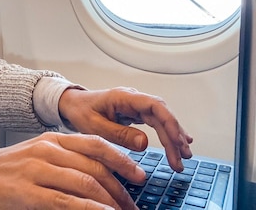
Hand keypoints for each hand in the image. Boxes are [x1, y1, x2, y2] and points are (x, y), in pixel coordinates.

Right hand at [0, 131, 144, 209]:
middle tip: (133, 204)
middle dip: (121, 188)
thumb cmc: (2, 170)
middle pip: (96, 166)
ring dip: (111, 202)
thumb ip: (63, 161)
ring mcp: (39, 171)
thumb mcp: (34, 154)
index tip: (139, 175)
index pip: (96, 144)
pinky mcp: (31, 194)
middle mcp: (48, 150)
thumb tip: (94, 178)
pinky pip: (69, 202)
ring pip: (87, 184)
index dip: (122, 160)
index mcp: (51, 139)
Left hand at [58, 87, 192, 171]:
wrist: (71, 104)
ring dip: (173, 136)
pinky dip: (166, 133)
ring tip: (184, 155)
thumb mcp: (94, 126)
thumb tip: (145, 143)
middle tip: (182, 158)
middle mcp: (133, 99)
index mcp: (124, 97)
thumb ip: (118, 135)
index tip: (177, 141)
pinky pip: (155, 122)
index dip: (169, 123)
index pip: (155, 106)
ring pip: (161, 118)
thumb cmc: (80, 111)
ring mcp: (135, 105)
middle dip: (174, 135)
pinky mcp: (135, 112)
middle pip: (161, 114)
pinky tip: (178, 142)